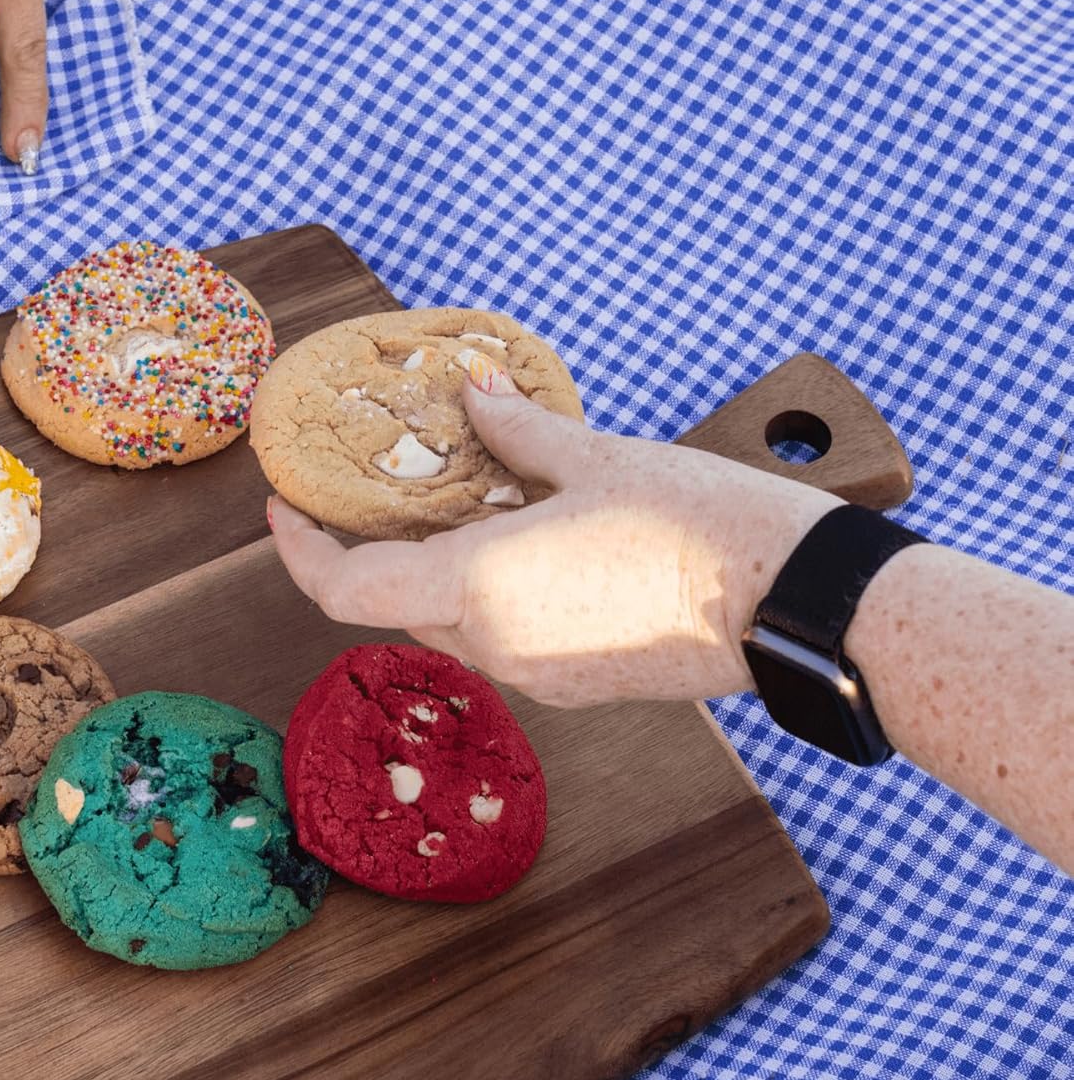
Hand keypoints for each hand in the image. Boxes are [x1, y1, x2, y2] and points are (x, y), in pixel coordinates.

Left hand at [269, 365, 839, 707]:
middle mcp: (494, 646)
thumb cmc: (698, 522)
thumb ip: (517, 430)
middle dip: (379, 549)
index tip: (282, 509)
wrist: (797, 607)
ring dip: (441, 570)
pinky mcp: (577, 690)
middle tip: (396, 487)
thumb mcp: (596, 457)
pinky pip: (504, 640)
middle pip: (396, 603)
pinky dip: (491, 595)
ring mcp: (536, 678)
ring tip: (476, 502)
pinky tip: (532, 542)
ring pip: (451, 622)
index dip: (297, 552)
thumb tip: (472, 389)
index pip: (343, 589)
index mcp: (479, 586)